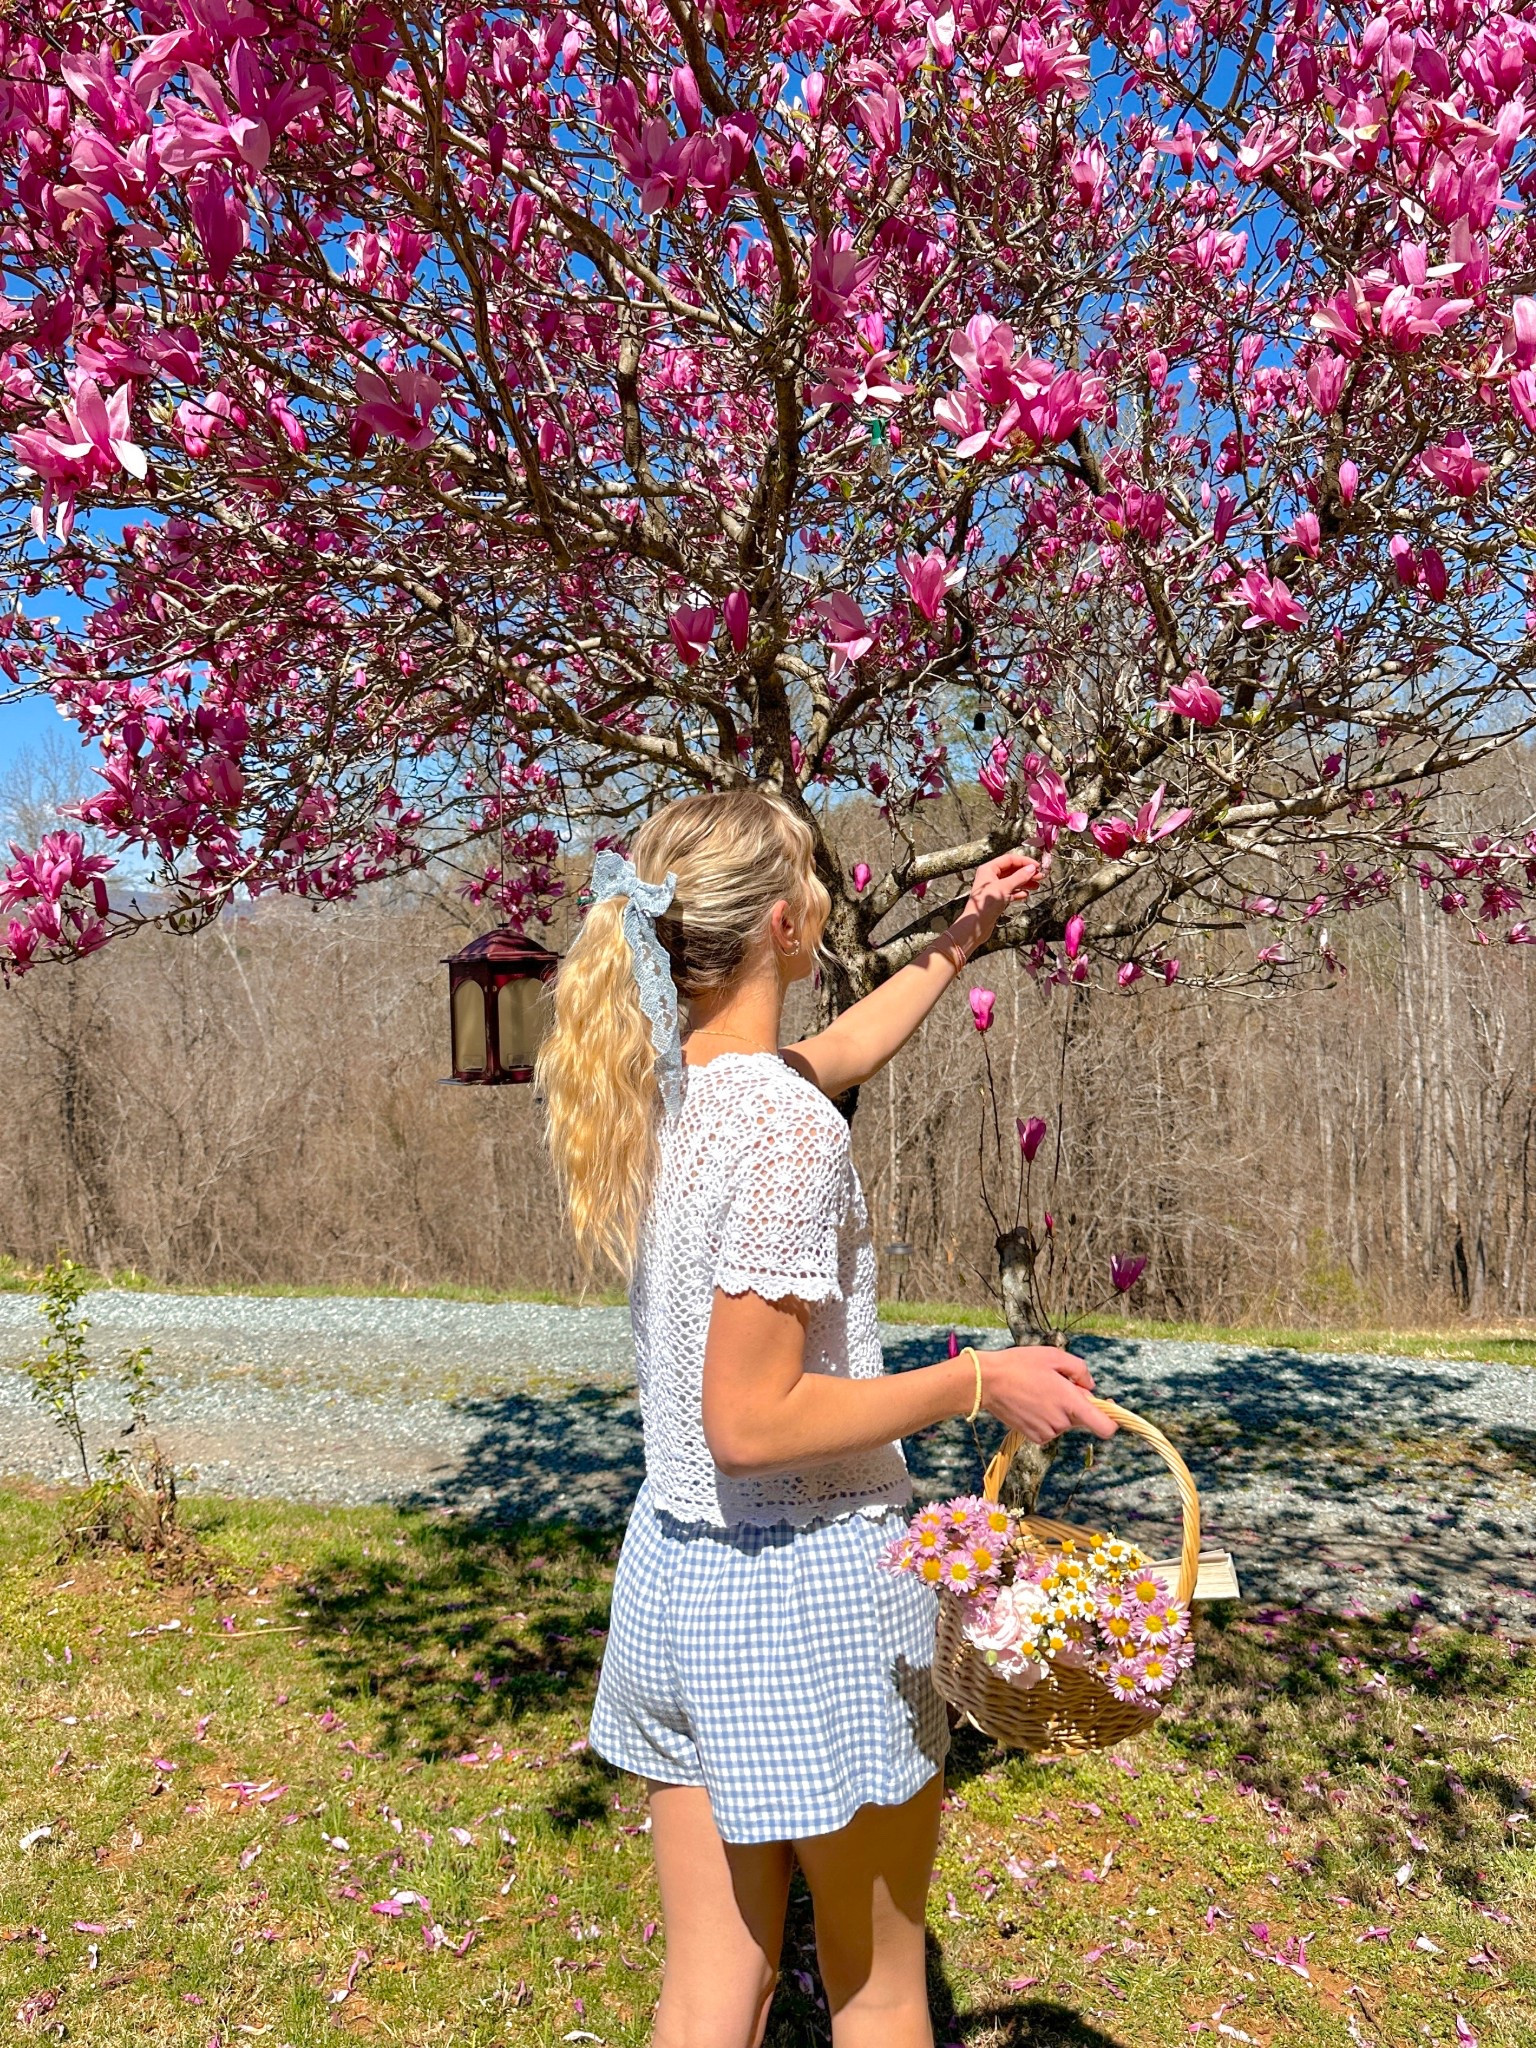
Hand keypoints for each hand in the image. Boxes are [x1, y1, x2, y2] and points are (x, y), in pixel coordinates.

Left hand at [955, 849, 1045, 948]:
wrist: (976, 925)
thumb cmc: (987, 904)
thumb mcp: (1004, 887)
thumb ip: (1019, 877)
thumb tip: (1032, 868)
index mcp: (988, 869)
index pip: (1009, 859)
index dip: (1024, 861)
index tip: (1038, 866)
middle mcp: (990, 876)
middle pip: (1011, 870)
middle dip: (1026, 873)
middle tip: (1041, 876)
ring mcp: (993, 888)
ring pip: (1012, 881)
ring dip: (1025, 882)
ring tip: (1037, 886)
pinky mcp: (996, 900)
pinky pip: (1009, 892)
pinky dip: (1018, 892)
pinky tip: (1026, 895)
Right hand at [977, 1345, 1117, 1444]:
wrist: (987, 1382)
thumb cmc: (1020, 1365)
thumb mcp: (1054, 1356)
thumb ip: (1080, 1370)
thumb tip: (1090, 1386)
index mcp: (1070, 1402)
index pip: (1105, 1427)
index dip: (1111, 1420)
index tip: (1106, 1407)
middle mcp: (1061, 1421)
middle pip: (1082, 1418)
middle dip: (1075, 1403)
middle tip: (1055, 1384)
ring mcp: (1047, 1432)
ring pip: (1065, 1423)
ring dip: (1059, 1410)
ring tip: (1038, 1391)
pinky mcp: (1034, 1437)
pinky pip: (1051, 1429)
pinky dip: (1046, 1418)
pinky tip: (1031, 1403)